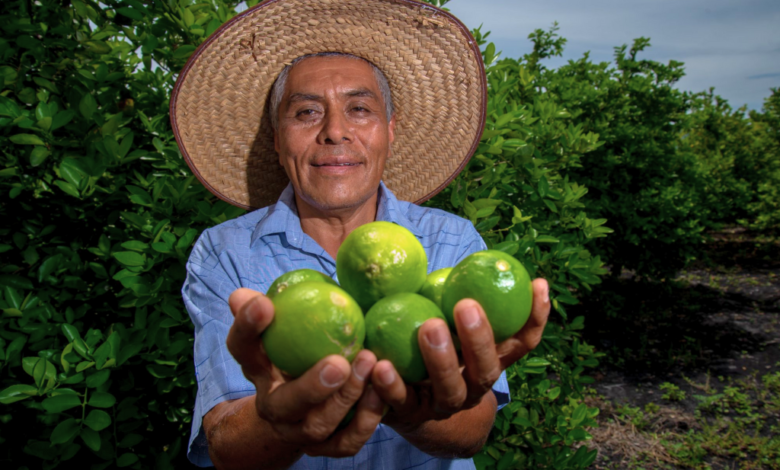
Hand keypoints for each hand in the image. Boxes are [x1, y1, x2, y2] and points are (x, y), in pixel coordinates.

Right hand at [226, 288, 384, 457]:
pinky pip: (347, 441)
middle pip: (284, 404)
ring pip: (317, 426)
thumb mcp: (286, 326)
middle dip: (311, 387)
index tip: (264, 304)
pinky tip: (382, 391)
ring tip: (369, 365)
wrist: (303, 407)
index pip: (242, 348)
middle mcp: (273, 406)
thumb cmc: (302, 349)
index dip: (247, 327)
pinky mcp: (327, 447)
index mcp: (258, 369)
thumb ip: (276, 306)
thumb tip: (245, 294)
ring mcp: (299, 431)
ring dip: (346, 399)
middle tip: (339, 362)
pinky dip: (367, 419)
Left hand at [371, 279, 549, 430]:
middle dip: (480, 337)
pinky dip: (391, 385)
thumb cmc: (430, 349)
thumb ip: (449, 293)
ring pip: (450, 389)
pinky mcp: (410, 417)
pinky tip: (379, 364)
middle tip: (466, 305)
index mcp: (489, 362)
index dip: (536, 316)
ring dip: (440, 360)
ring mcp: (444, 405)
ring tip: (428, 328)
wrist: (411, 411)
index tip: (537, 283)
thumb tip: (447, 252)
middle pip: (487, 368)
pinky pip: (402, 402)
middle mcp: (473, 386)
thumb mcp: (446, 321)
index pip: (522, 342)